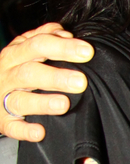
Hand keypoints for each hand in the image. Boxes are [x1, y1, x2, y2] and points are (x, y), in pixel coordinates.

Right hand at [0, 23, 92, 140]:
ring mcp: (3, 98)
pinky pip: (12, 127)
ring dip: (42, 103)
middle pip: (30, 73)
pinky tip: (40, 132)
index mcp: (16, 54)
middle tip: (81, 81)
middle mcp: (8, 75)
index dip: (62, 47)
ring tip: (63, 104)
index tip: (87, 51)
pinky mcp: (3, 121)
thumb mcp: (23, 48)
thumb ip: (43, 37)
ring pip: (20, 100)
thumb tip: (64, 32)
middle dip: (56, 77)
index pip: (38, 45)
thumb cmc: (13, 68)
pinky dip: (25, 130)